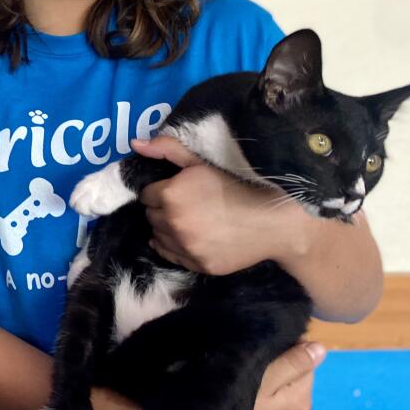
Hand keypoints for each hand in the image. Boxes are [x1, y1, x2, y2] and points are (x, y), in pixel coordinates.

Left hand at [131, 136, 311, 275]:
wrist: (274, 221)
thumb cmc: (238, 185)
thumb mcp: (202, 161)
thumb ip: (167, 149)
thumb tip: (135, 144)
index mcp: (170, 195)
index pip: (146, 194)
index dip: (161, 190)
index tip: (177, 189)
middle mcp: (173, 223)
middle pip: (151, 215)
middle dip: (162, 208)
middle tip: (185, 204)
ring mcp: (185, 247)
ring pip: (158, 236)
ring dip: (166, 228)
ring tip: (189, 220)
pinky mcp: (198, 265)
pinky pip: (170, 255)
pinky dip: (174, 246)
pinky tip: (188, 238)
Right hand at [219, 342, 323, 409]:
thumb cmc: (230, 401)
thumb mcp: (261, 377)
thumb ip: (294, 363)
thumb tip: (322, 350)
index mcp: (301, 401)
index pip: (307, 362)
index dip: (287, 348)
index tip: (261, 346)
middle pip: (297, 381)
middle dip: (280, 368)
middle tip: (249, 364)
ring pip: (284, 396)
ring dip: (272, 386)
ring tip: (244, 382)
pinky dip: (265, 403)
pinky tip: (245, 403)